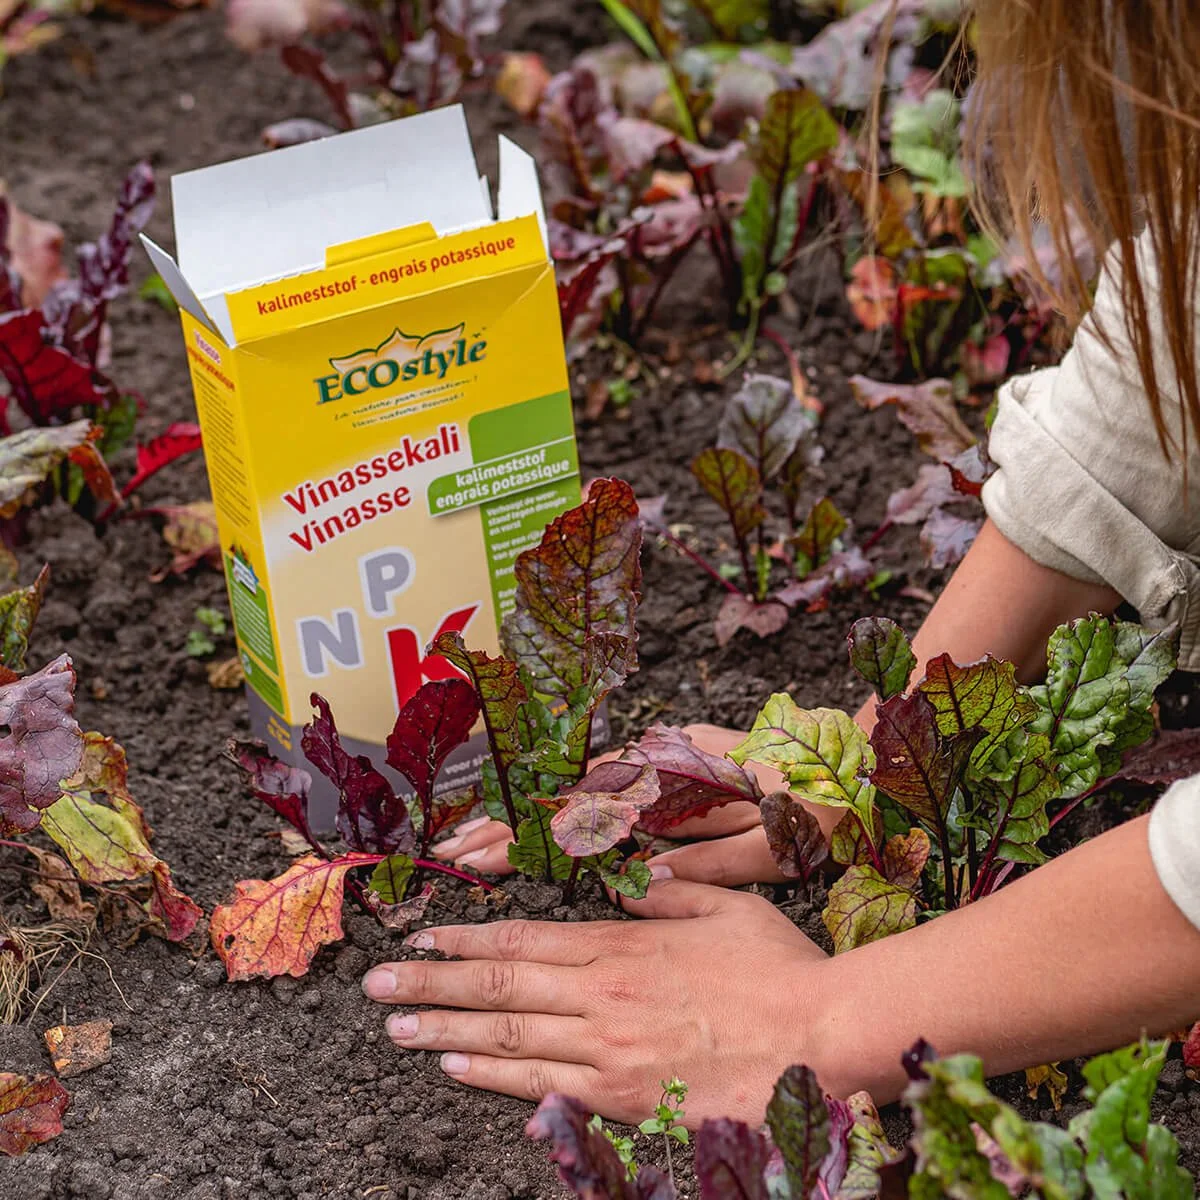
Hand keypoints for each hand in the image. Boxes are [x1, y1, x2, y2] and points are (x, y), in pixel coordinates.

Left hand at [361, 874, 829, 1124]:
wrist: (822, 1039)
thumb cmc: (779, 969)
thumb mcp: (724, 906)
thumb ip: (665, 893)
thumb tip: (623, 883)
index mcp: (620, 944)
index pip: (523, 936)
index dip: (466, 937)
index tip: (424, 937)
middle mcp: (600, 995)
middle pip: (498, 983)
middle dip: (430, 983)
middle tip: (376, 985)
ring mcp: (606, 1050)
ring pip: (506, 1034)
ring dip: (444, 1027)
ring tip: (395, 1026)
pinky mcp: (622, 1100)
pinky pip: (542, 1086)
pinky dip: (492, 1076)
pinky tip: (455, 1066)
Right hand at [431, 724, 780, 877]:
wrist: (852, 754)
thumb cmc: (815, 803)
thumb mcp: (772, 844)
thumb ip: (707, 865)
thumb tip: (638, 886)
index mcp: (677, 783)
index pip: (582, 809)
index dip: (525, 833)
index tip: (475, 854)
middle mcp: (657, 764)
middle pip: (565, 794)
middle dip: (506, 821)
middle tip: (451, 850)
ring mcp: (660, 761)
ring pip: (577, 787)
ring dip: (529, 813)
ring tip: (477, 840)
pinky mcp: (669, 765)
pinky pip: (603, 785)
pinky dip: (563, 806)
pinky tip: (538, 825)